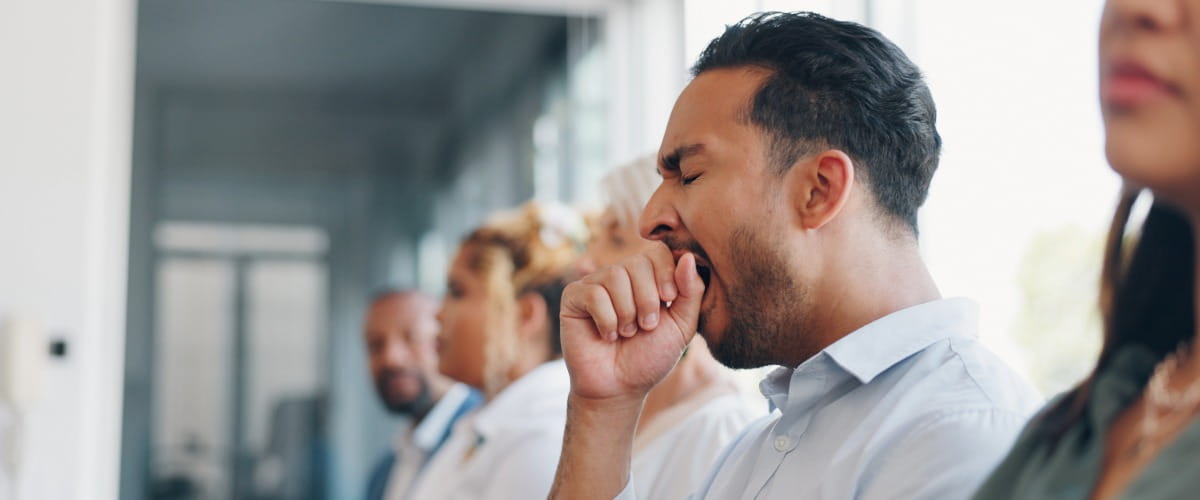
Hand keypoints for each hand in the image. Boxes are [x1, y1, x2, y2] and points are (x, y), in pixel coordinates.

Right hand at [559, 243, 705, 402]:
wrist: (619, 388)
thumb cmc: (650, 358)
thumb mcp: (682, 326)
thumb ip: (691, 291)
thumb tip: (687, 256)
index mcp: (647, 277)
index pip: (659, 251)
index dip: (666, 272)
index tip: (668, 298)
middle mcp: (620, 275)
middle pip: (638, 262)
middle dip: (648, 299)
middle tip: (646, 326)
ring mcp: (595, 284)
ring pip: (615, 276)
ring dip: (627, 312)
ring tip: (626, 333)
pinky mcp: (573, 297)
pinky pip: (594, 294)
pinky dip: (607, 320)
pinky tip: (607, 336)